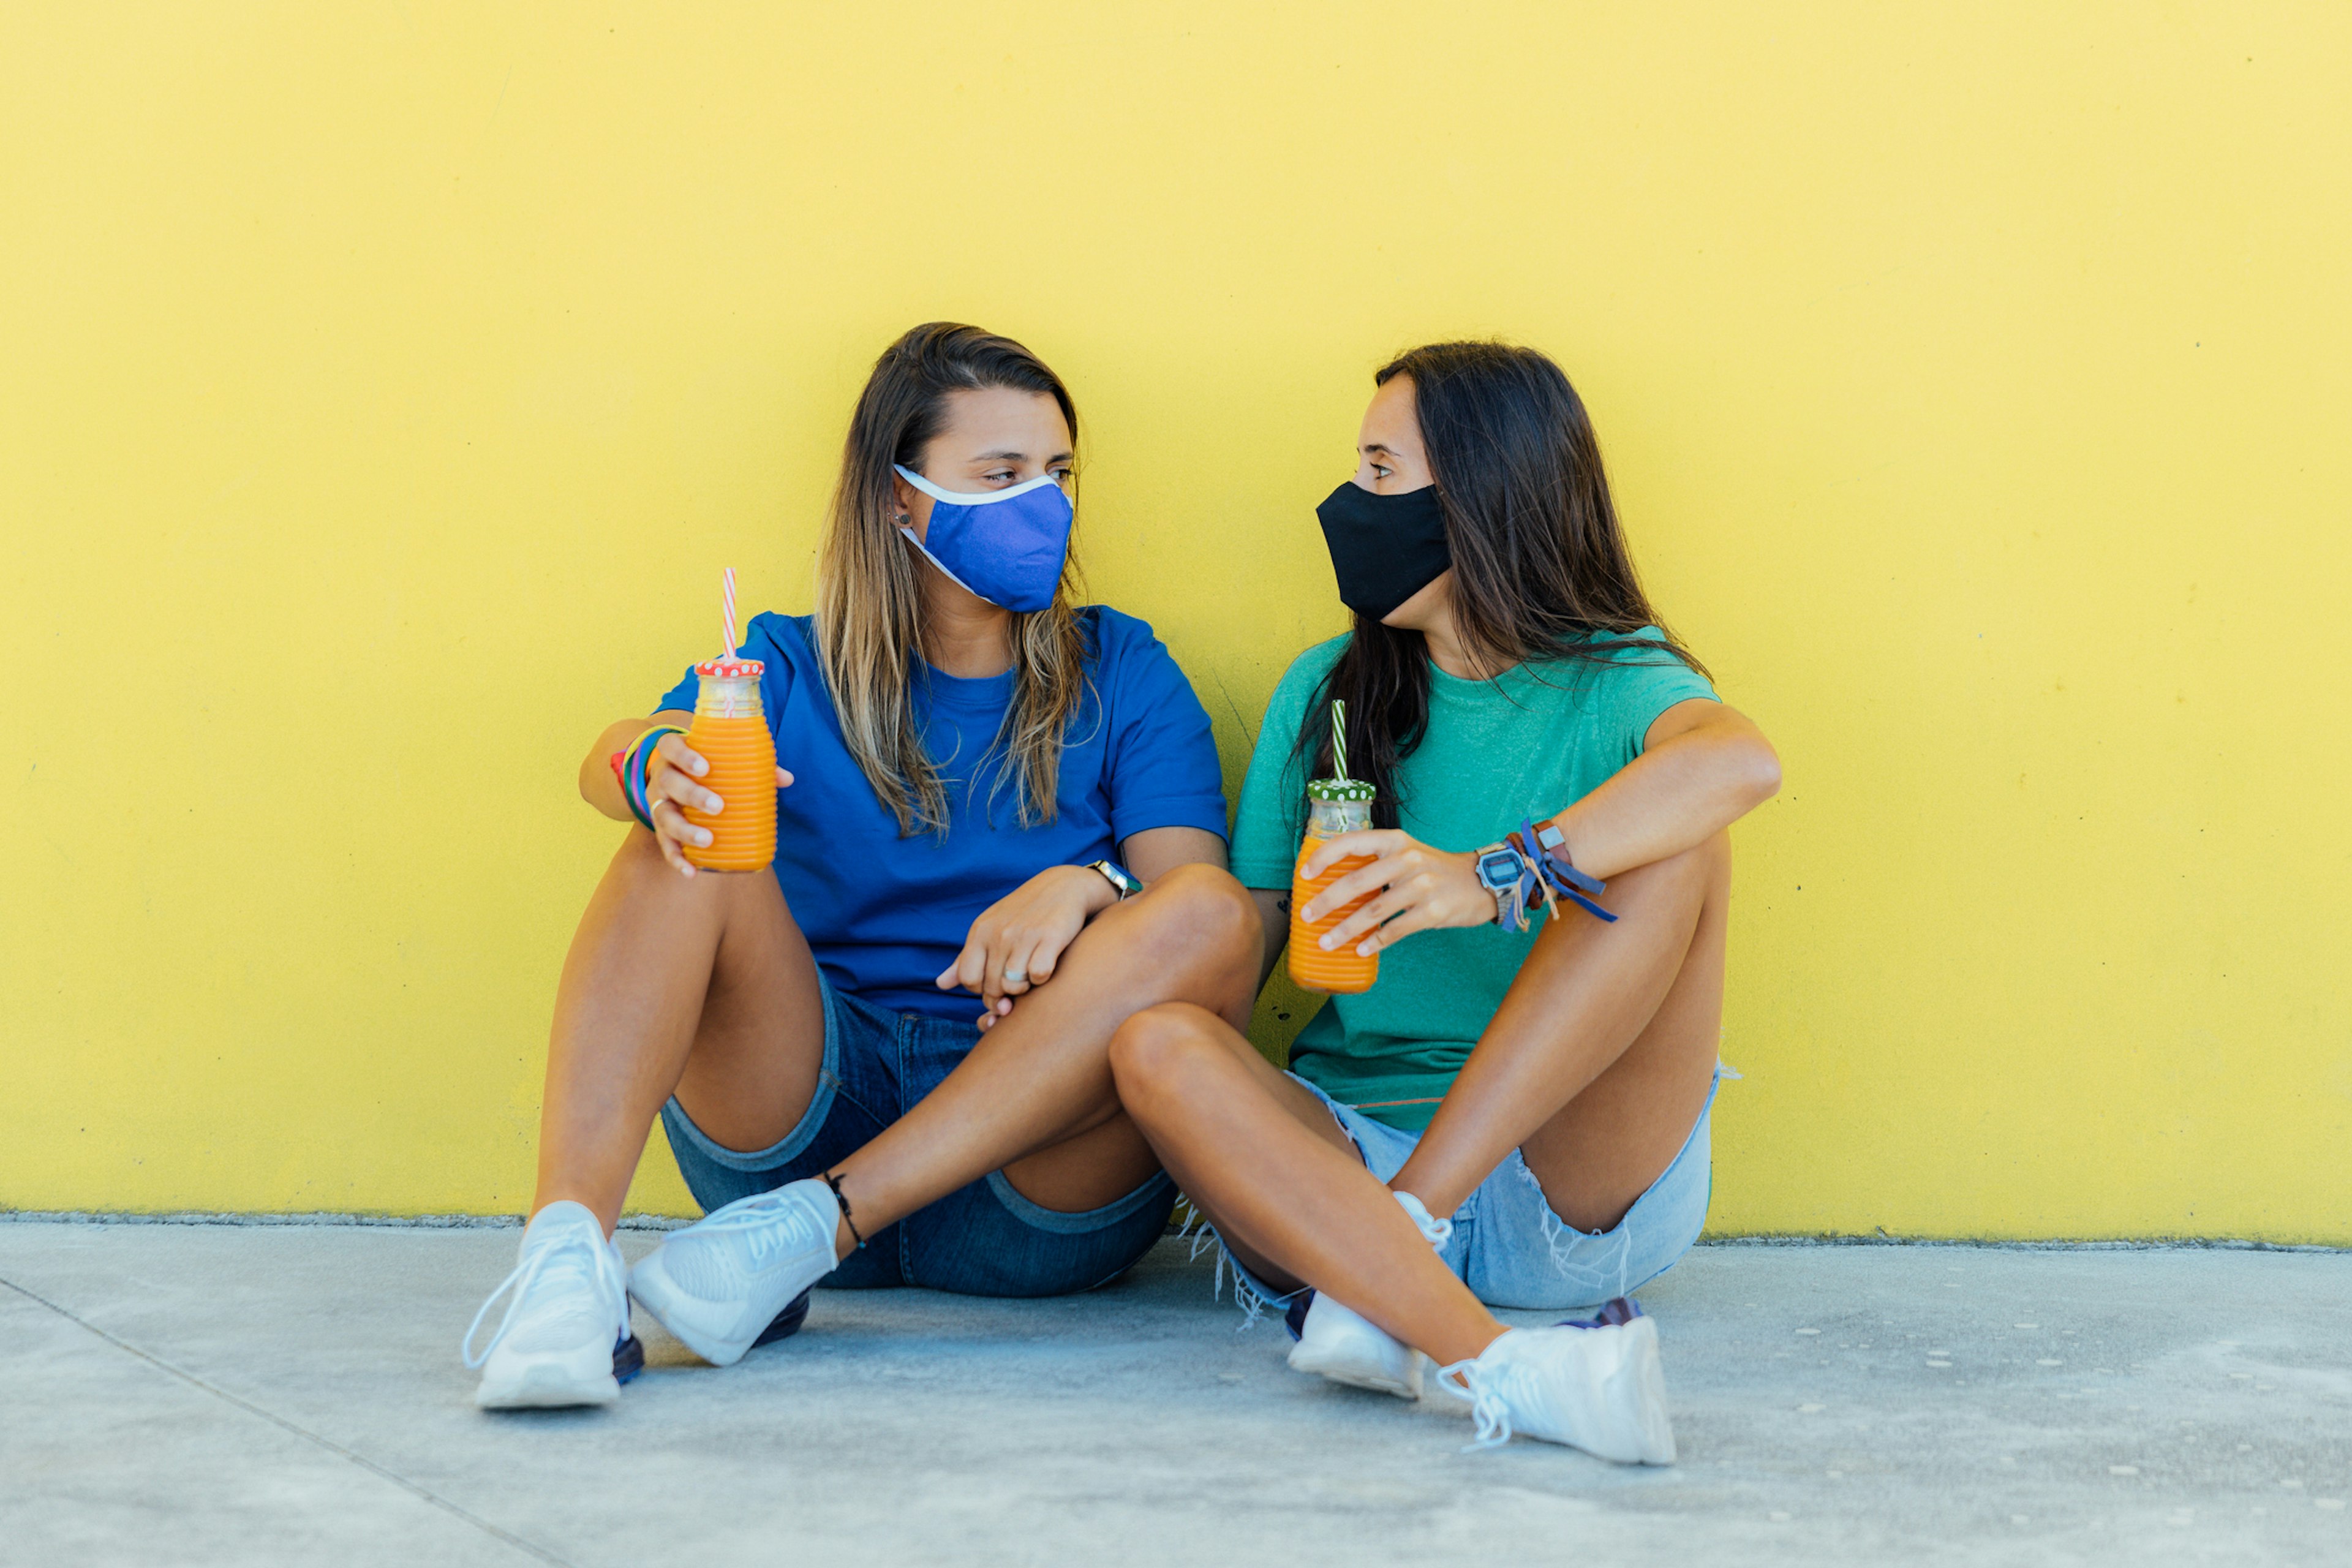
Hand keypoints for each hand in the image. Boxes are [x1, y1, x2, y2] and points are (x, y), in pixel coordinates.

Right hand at [645, 733, 793, 878]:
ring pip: (663, 816)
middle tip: (718, 806)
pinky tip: (691, 872)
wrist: (674, 779)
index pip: (670, 746)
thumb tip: (787, 779)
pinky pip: (665, 844)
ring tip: (708, 840)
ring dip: (685, 830)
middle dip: (692, 795)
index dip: (684, 756)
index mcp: (674, 754)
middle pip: (668, 782)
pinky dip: (677, 859)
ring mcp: (657, 803)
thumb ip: (753, 766)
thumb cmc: (704, 765)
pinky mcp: (660, 827)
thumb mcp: (720, 759)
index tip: (705, 767)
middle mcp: (661, 777)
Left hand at [939, 864, 1117, 1024]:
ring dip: (1025, 987)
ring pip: (1014, 985)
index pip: (969, 979)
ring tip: (1030, 971)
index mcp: (980, 931)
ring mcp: (1024, 935)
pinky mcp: (1050, 938)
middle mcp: (998, 933)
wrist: (1065, 886)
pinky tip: (1047, 963)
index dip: (983, 989)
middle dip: (1006, 992)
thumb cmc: (1024, 913)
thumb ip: (966, 958)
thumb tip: (941, 984)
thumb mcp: (990, 928)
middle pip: (993, 987)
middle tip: (1018, 980)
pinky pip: (1038, 976)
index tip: (997, 981)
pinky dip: (1043, 977)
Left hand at [1299, 829, 1492, 956]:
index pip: (1352, 842)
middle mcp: (1407, 859)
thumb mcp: (1407, 853)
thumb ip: (1376, 862)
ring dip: (1346, 930)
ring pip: (1373, 910)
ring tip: (1327, 942)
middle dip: (1326, 901)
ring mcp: (1422, 886)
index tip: (1304, 874)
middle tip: (1307, 917)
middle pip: (1357, 882)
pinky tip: (1361, 950)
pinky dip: (1376, 942)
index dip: (1324, 856)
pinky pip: (1396, 930)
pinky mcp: (1433, 911)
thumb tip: (1333, 885)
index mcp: (1395, 841)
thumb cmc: (1434, 870)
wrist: (1481, 882)